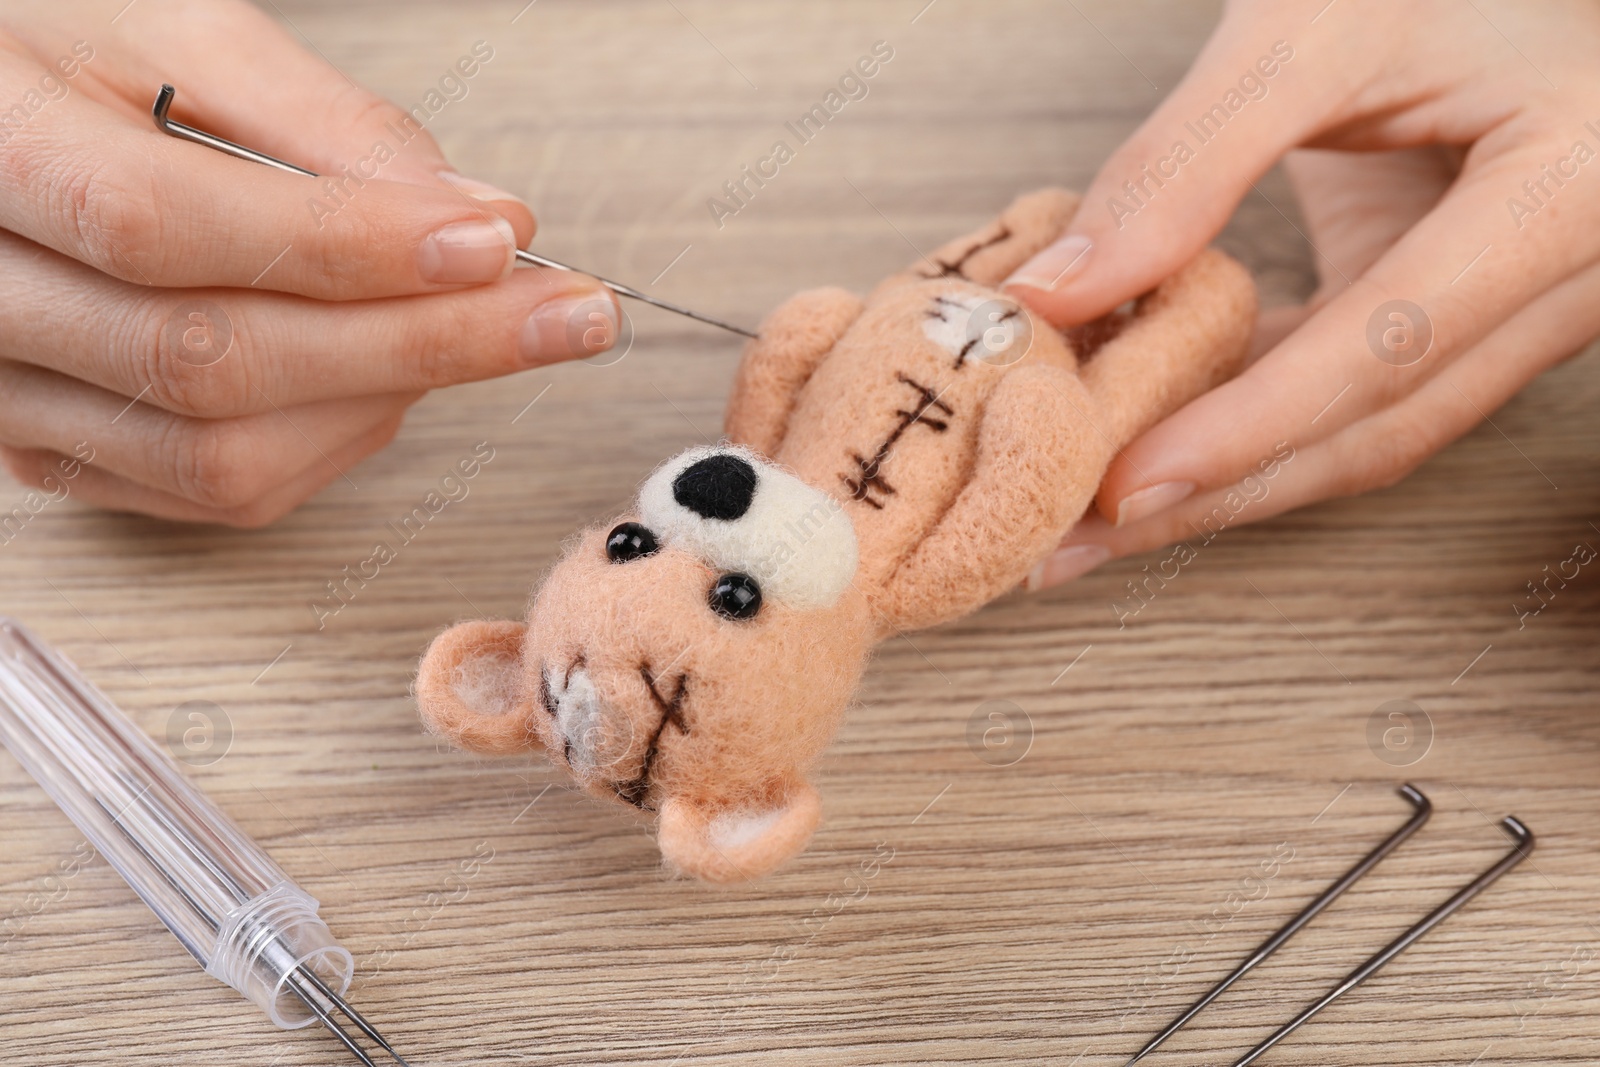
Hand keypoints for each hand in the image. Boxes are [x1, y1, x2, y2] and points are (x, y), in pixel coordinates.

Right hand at [0, 0, 616, 525]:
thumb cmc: (53, 56)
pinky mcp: (56, 453)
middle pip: (209, 360)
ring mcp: (7, 396)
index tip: (493, 244)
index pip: (162, 224)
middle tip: (559, 314)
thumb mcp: (175, 32)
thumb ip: (327, 125)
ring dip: (383, 396)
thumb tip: (477, 216)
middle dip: (417, 343)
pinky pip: (215, 490)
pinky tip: (390, 378)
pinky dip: (335, 440)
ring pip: (219, 452)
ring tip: (473, 327)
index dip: (344, 247)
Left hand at [1006, 0, 1599, 588]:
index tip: (1125, 484)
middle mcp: (1567, 277)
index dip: (1250, 427)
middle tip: (1069, 543)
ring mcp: (1513, 307)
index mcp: (1565, 194)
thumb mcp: (1315, 26)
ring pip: (1360, 431)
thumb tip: (1053, 293)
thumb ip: (1185, 160)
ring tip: (1083, 520)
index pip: (1391, 347)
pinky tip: (1143, 440)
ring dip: (1220, 479)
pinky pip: (1345, 390)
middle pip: (1374, 429)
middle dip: (1215, 495)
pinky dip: (1241, 417)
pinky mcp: (1451, 310)